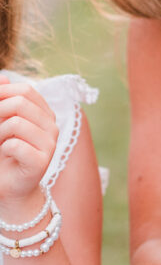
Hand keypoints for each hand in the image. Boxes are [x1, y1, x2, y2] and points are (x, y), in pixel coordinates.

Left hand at [0, 78, 58, 220]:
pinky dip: (2, 149)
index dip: (3, 93)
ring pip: (15, 123)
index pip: (25, 90)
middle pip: (20, 102)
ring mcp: (50, 144)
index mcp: (44, 113)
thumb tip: (3, 78)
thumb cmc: (3, 153)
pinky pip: (14, 145)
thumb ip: (3, 100)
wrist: (10, 186)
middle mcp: (51, 126)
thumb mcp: (1, 122)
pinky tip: (4, 155)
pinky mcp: (42, 162)